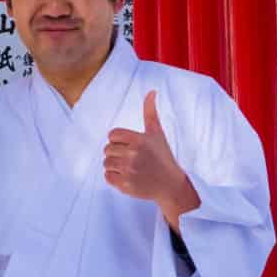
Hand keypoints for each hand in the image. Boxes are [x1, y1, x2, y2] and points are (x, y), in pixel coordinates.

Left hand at [103, 90, 199, 226]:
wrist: (170, 185)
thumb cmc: (162, 156)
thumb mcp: (157, 133)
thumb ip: (150, 112)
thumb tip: (151, 91)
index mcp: (139, 139)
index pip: (112, 135)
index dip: (119, 141)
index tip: (130, 147)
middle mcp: (133, 154)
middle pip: (107, 149)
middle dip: (117, 153)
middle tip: (131, 159)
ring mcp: (129, 170)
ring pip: (106, 163)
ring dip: (114, 166)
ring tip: (129, 168)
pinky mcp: (126, 185)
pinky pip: (107, 177)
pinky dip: (114, 178)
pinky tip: (127, 177)